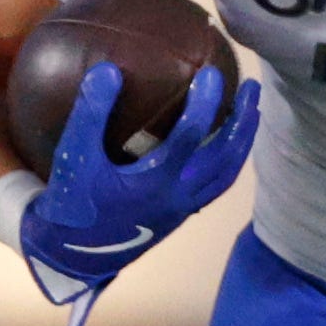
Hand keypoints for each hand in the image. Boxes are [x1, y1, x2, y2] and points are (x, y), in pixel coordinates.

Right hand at [16, 65, 260, 325]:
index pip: (191, 137)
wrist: (72, 256)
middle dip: (243, 121)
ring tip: (250, 114)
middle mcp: (178, 196)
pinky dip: (227, 162)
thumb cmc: (72, 205)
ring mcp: (182, 209)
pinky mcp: (178, 215)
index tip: (211, 72)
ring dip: (241, 143)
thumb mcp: (73, 158)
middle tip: (253, 87)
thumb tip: (108, 70)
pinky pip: (214, 186)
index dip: (204, 103)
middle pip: (225, 158)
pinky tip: (224, 146)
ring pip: (225, 175)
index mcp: (156, 182)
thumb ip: (89, 114)